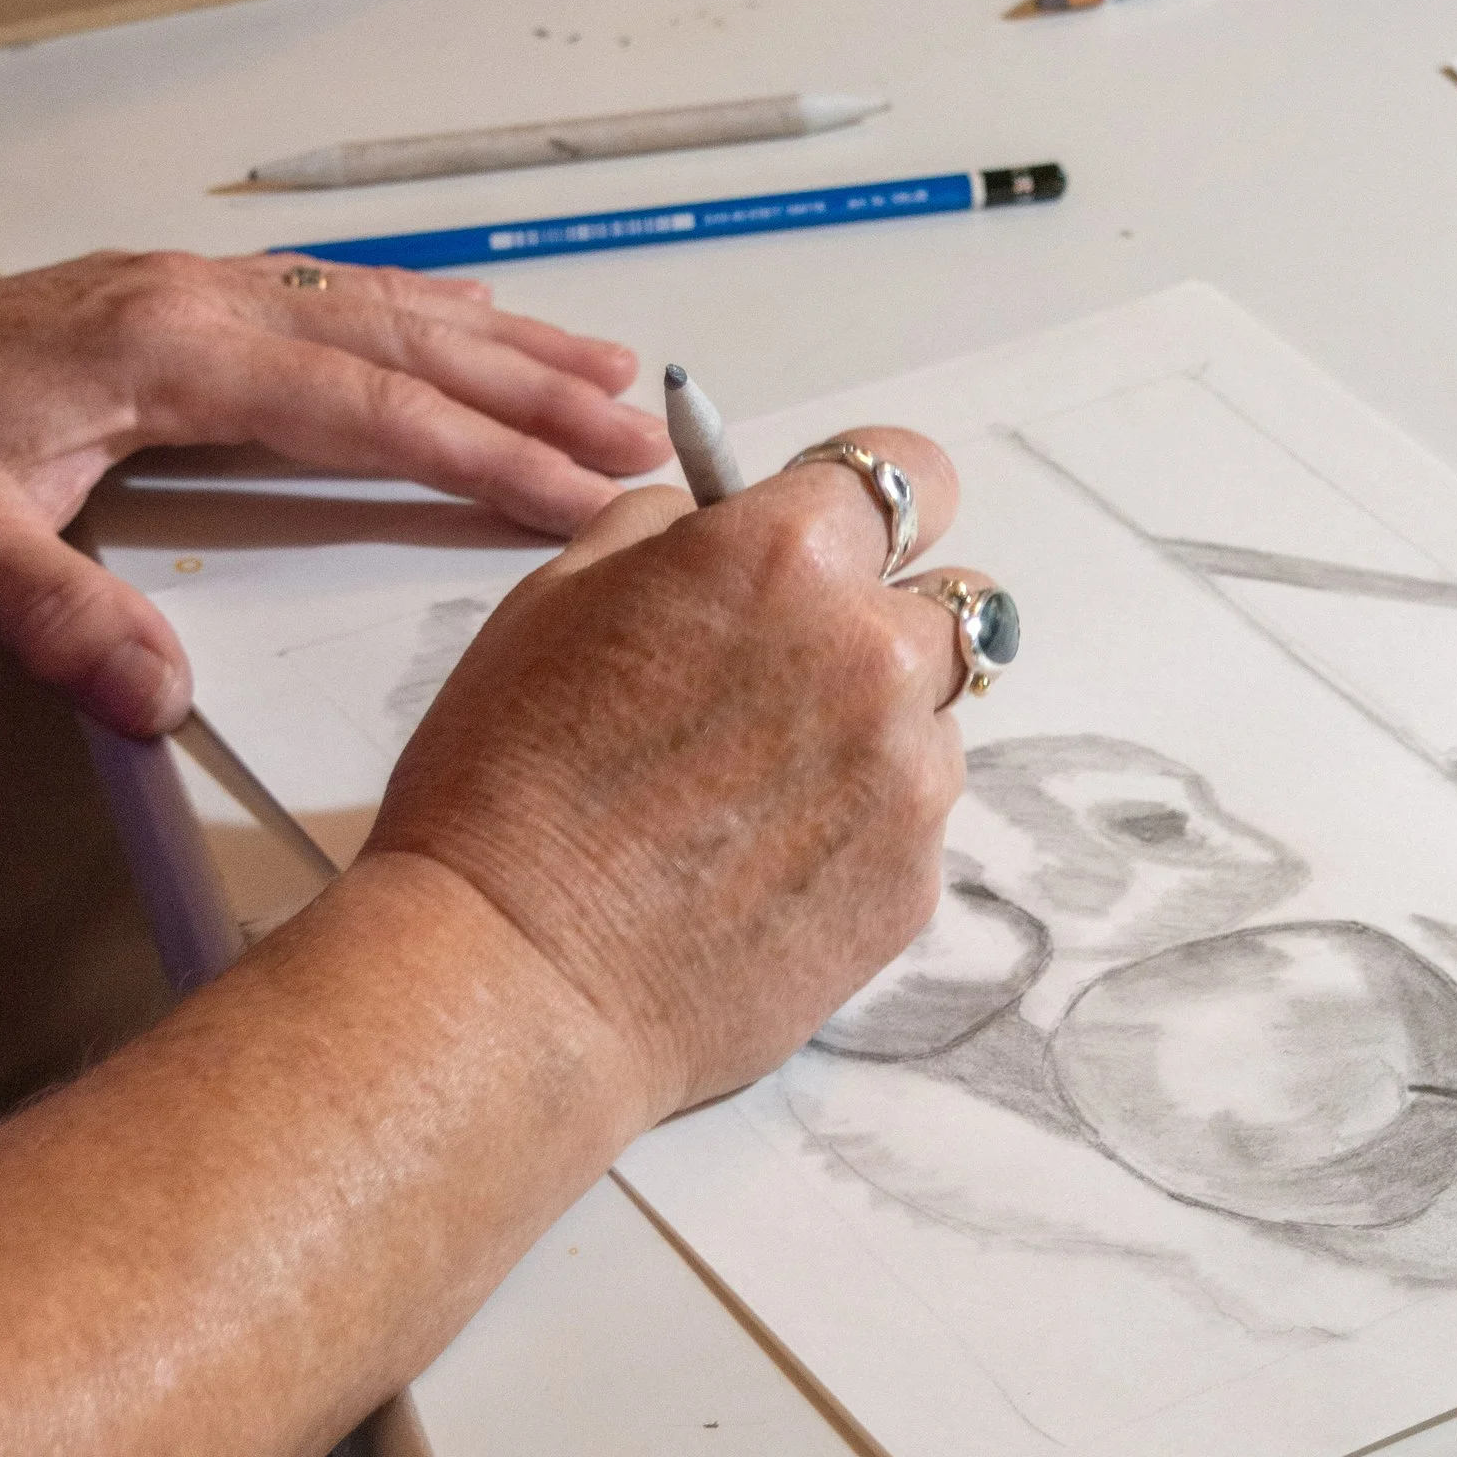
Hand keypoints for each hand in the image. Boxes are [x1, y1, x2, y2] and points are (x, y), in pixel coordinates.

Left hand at [0, 252, 669, 734]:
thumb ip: (52, 615)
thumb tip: (157, 692)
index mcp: (165, 346)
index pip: (369, 408)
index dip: (487, 453)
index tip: (583, 492)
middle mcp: (192, 301)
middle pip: (405, 343)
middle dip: (535, 390)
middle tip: (642, 429)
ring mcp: (184, 291)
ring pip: (382, 307)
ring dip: (501, 341)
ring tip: (604, 363)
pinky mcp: (167, 302)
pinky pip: (333, 293)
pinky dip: (424, 309)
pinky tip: (465, 317)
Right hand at [367, 447, 978, 1127]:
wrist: (514, 981)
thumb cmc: (503, 791)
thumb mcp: (554, 600)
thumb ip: (669, 534)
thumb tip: (720, 520)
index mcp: (788, 559)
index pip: (909, 475)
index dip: (878, 504)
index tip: (853, 535)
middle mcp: (875, 655)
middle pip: (953, 600)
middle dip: (886, 620)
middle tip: (791, 674)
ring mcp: (910, 776)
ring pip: (936, 718)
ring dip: (877, 729)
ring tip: (757, 789)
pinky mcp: (917, 881)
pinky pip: (914, 821)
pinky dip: (860, 826)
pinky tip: (762, 862)